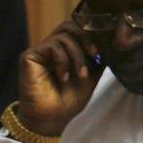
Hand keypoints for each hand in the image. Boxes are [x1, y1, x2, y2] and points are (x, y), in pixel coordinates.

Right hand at [16, 20, 104, 136]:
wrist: (52, 118)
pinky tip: (64, 77)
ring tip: (81, 74)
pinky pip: (52, 46)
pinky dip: (64, 61)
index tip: (105, 49)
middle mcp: (52, 47)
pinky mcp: (29, 56)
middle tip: (95, 54)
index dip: (94, 34)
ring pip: (64, 36)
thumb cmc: (70, 99)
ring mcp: (40, 50)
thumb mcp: (91, 75)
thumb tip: (113, 43)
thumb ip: (99, 58)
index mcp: (66, 49)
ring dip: (78, 55)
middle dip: (87, 38)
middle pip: (70, 25)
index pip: (79, 29)